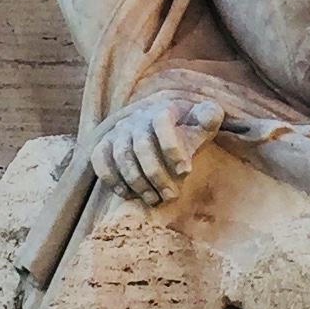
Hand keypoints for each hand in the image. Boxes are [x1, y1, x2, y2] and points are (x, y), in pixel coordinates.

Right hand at [90, 94, 225, 204]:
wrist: (160, 130)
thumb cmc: (186, 131)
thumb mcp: (202, 123)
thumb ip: (209, 117)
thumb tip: (208, 115)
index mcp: (163, 109)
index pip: (162, 121)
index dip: (172, 146)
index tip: (186, 171)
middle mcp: (137, 118)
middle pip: (142, 145)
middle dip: (157, 174)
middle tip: (171, 196)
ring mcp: (119, 131)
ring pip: (122, 156)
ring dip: (137, 182)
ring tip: (154, 199)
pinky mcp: (104, 144)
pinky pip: (100, 160)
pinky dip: (111, 178)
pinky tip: (128, 194)